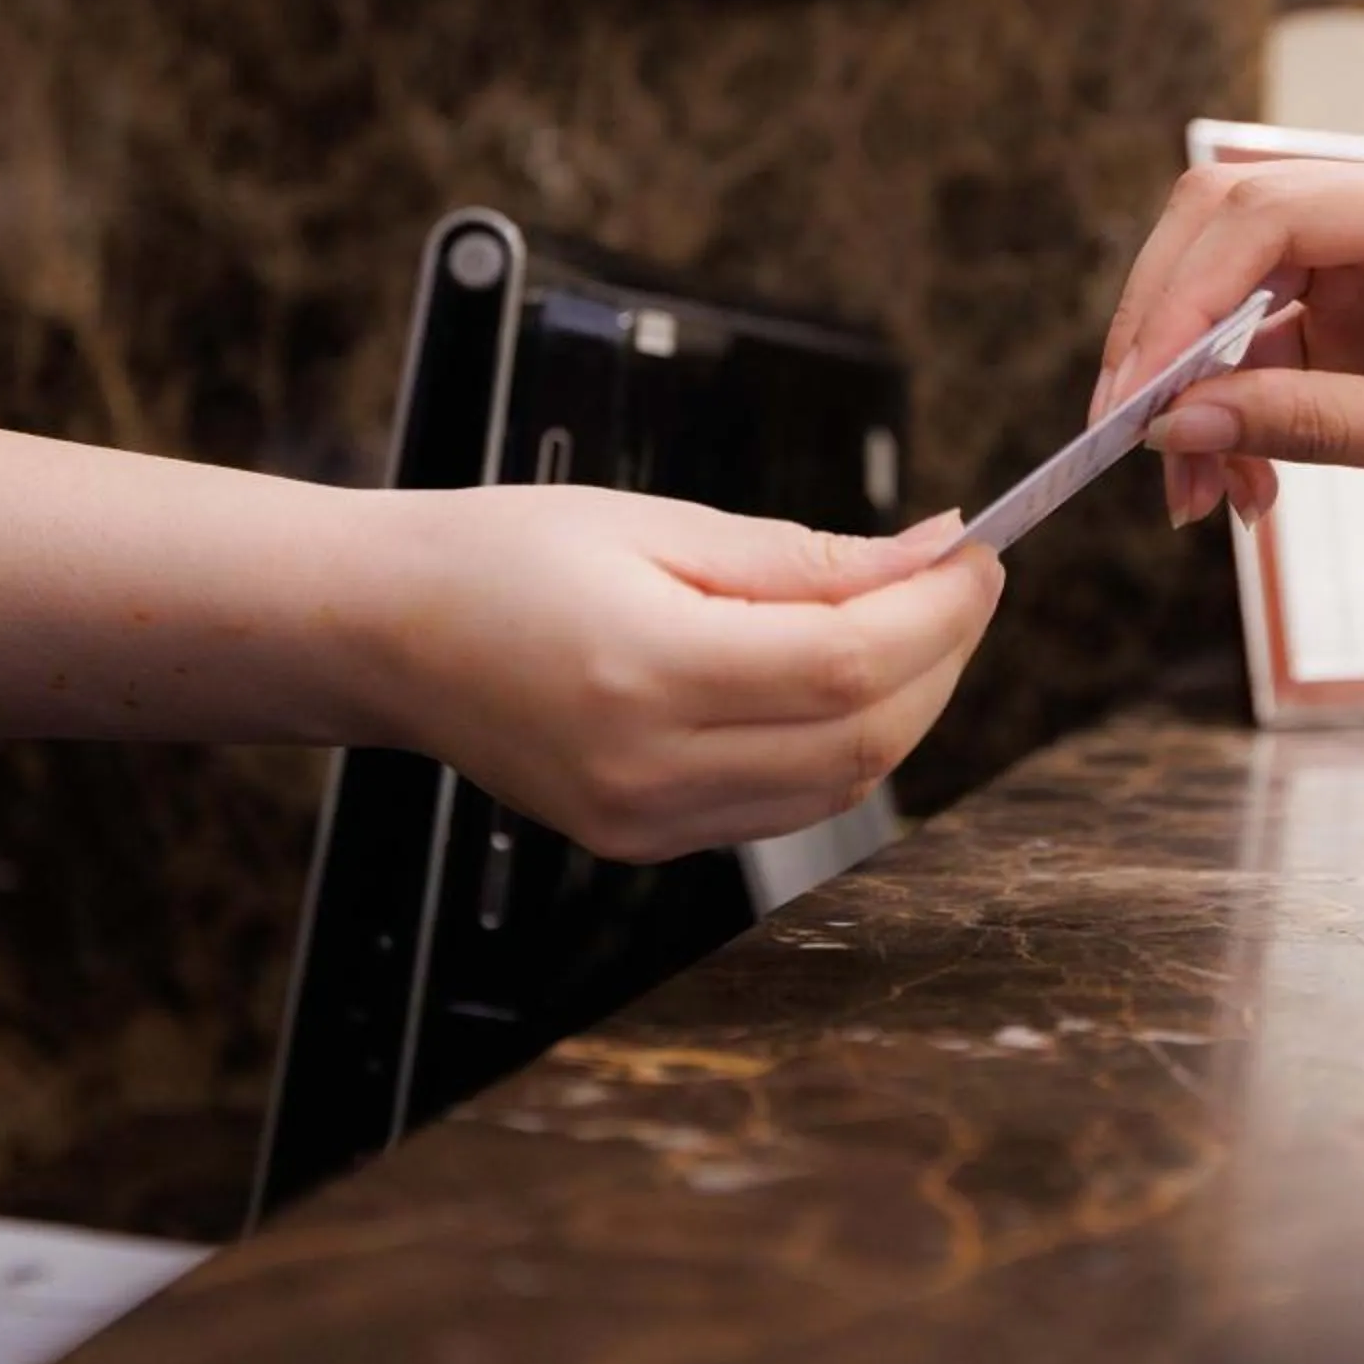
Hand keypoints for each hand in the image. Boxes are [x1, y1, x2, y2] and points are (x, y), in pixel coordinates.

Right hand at [368, 487, 1003, 861]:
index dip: (940, 613)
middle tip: (960, 583)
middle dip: (940, 658)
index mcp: (646, 672)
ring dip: (903, 705)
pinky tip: (842, 678)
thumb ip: (805, 555)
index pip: (849, 664)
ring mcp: (646, 822)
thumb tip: (928, 555)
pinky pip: (787, 806)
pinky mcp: (644, 842)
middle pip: (864, 739)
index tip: (978, 556)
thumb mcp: (657, 521)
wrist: (386, 632)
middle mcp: (648, 768)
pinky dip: (841, 744)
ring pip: (840, 786)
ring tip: (909, 622)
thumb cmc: (501, 556)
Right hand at [1094, 160, 1363, 555]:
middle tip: (1125, 431)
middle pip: (1227, 228)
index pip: (1271, 214)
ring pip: (1226, 295)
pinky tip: (1237, 489)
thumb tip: (1178, 425)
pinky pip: (1255, 350)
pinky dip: (1229, 417)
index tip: (1138, 391)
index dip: (1184, 296)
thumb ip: (1312, 424)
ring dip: (1191, 391)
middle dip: (1165, 332)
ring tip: (1194, 498)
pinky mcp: (1352, 317)